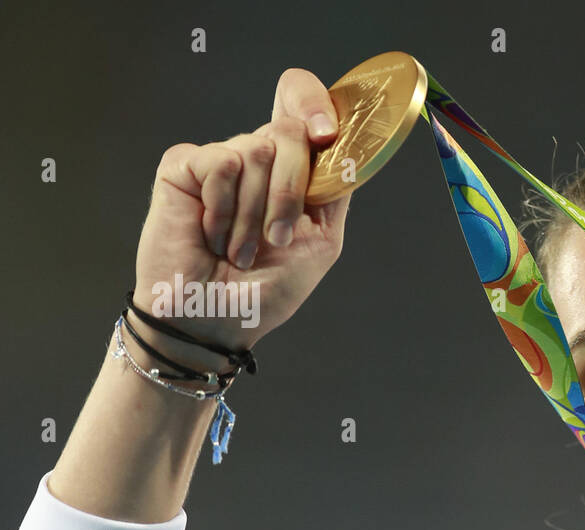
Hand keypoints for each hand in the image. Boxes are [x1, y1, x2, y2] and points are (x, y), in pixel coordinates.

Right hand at [132, 67, 350, 352]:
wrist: (216, 319)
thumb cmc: (266, 289)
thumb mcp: (322, 239)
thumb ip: (336, 187)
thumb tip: (347, 142)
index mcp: (294, 171)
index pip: (305, 105)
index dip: (317, 103)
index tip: (326, 133)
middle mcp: (260, 158)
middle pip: (289, 130)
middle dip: (290, 193)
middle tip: (274, 239)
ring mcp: (222, 159)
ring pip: (258, 149)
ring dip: (254, 214)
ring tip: (238, 248)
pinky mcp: (184, 166)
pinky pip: (221, 162)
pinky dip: (223, 209)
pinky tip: (211, 234)